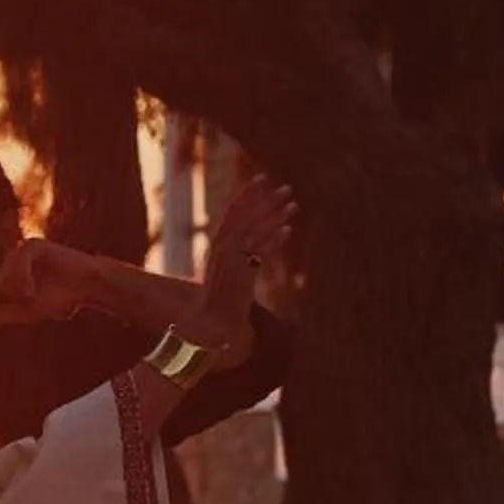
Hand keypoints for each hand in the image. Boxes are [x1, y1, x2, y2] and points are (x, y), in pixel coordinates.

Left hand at [0, 238, 101, 325]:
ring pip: (5, 273)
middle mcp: (12, 263)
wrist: (88, 287)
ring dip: (16, 289)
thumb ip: (0, 314)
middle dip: (4, 297)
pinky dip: (22, 277)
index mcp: (8, 277)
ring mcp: (22, 252)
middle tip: (24, 305)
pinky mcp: (34, 245)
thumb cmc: (61, 299)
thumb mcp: (27, 311)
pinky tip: (31, 291)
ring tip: (32, 297)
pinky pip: (19, 260)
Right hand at [179, 177, 296, 352]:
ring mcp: (230, 259)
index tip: (262, 179)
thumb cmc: (218, 301)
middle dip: (266, 199)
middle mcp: (221, 247)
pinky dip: (273, 240)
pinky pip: (259, 251)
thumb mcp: (227, 273)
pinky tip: (288, 230)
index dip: (247, 194)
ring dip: (275, 215)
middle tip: (285, 187)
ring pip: (255, 230)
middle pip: (245, 215)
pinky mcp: (240, 272)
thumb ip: (239, 257)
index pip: (232, 211)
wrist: (210, 324)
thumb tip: (254, 250)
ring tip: (294, 204)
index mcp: (217, 244)